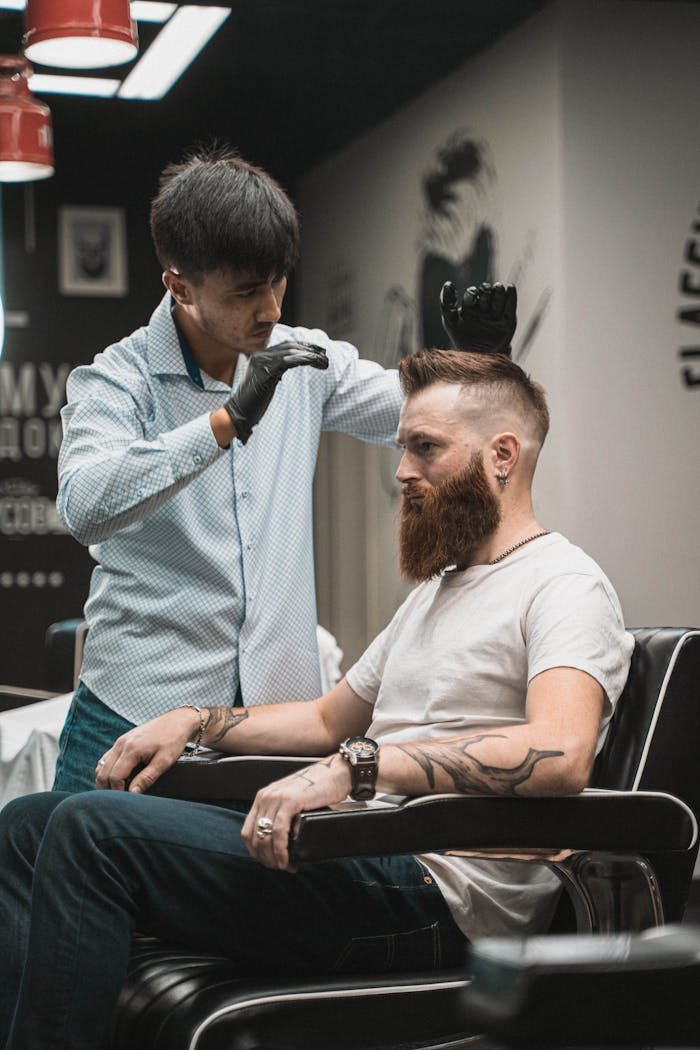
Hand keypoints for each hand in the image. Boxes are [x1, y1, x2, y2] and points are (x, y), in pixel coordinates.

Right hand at [94, 707, 200, 792]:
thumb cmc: (173, 740)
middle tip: (116, 802)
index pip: (115, 776)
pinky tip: (117, 780)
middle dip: (107, 789)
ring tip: (115, 793)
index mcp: (132, 749)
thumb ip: (147, 778)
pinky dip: (107, 771)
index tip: (124, 802)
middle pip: (103, 772)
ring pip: (102, 766)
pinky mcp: (122, 740)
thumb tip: (132, 794)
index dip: (117, 792)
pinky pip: (107, 759)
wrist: (177, 721)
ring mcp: (120, 741)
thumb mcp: (164, 762)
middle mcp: (121, 744)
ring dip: (105, 781)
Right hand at [224, 341, 328, 443]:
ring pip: (292, 352)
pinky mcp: (265, 371)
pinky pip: (289, 361)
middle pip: (291, 346)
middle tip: (326, 356)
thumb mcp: (266, 383)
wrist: (237, 414)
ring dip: (311, 356)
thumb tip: (290, 365)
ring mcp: (262, 362)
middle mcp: (261, 355)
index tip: (319, 352)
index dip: (304, 347)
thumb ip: (275, 372)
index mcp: (261, 357)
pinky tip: (315, 363)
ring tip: (325, 362)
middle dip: (311, 350)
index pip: (286, 346)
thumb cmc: (252, 403)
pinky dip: (305, 360)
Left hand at [242, 753, 350, 870]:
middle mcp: (266, 797)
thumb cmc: (318, 790)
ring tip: (286, 867)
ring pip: (265, 837)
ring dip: (273, 858)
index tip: (270, 863)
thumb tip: (281, 846)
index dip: (256, 853)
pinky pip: (279, 831)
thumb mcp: (292, 801)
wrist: (336, 773)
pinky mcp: (290, 801)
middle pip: (255, 837)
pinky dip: (280, 850)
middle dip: (265, 859)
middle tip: (281, 868)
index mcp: (263, 798)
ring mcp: (277, 798)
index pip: (248, 832)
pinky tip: (286, 859)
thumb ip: (282, 816)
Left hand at [440, 281, 515, 355]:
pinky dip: (511, 296)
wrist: (478, 358)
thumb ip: (446, 302)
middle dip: (485, 292)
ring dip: (498, 291)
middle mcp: (483, 309)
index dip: (472, 293)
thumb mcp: (450, 320)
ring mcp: (496, 315)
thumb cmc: (461, 338)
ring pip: (499, 296)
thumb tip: (448, 283)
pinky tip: (509, 287)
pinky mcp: (508, 321)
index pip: (472, 294)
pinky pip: (511, 305)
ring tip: (497, 288)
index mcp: (469, 308)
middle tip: (484, 296)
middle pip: (486, 293)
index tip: (472, 295)